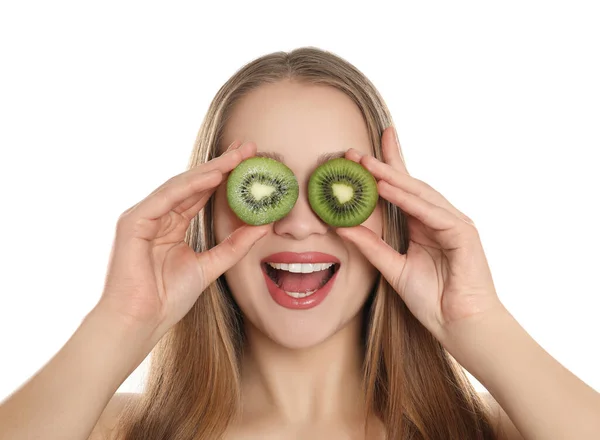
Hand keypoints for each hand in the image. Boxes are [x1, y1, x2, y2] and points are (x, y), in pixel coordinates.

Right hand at [97, 141, 268, 337]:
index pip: (202, 193)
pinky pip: (166, 197)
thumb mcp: (210, 266)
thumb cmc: (167, 298)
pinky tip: (214, 175)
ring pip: (181, 185)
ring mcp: (144, 216)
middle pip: (194, 183)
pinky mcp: (134, 221)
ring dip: (210, 169)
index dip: (226, 177)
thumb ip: (234, 246)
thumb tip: (263, 226)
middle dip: (222, 164)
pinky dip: (190, 185)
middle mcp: (158, 215)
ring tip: (237, 156)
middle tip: (248, 147)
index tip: (251, 162)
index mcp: (172, 225)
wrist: (140, 321)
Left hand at [338, 127, 503, 341]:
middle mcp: (438, 219)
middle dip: (383, 166)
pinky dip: (408, 200)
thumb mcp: (393, 268)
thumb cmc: (433, 300)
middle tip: (356, 153)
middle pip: (409, 185)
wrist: (459, 325)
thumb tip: (343, 227)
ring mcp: (453, 223)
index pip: (402, 190)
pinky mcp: (463, 233)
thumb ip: (371, 247)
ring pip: (419, 194)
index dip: (385, 169)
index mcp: (423, 225)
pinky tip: (387, 189)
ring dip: (392, 177)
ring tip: (365, 165)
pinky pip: (431, 212)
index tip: (362, 153)